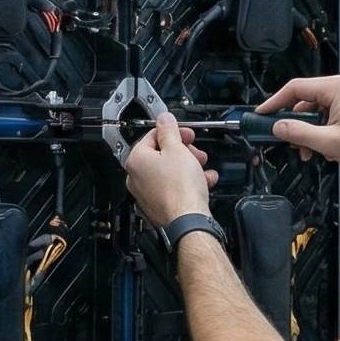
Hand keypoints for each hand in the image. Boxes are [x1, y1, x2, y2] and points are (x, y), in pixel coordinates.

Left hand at [124, 113, 218, 229]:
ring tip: (202, 167)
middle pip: (161, 155)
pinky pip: (173, 188)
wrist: (188, 222)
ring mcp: (146, 194)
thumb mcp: (177, 150)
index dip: (172, 132)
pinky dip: (188, 182)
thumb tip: (164, 119)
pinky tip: (203, 181)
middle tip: (195, 150)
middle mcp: (136, 178)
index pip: (151, 136)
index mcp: (136, 160)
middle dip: (183, 150)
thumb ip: (169, 131)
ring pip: (169, 172)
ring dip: (189, 166)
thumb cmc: (180, 189)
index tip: (185, 132)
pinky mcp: (158, 206)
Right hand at [255, 75, 339, 171]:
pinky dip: (318, 131)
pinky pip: (324, 116)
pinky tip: (323, 148)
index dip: (275, 101)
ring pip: (313, 111)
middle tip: (287, 140)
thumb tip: (278, 127)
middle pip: (303, 100)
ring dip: (307, 132)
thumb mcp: (329, 142)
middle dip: (294, 124)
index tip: (262, 113)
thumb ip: (300, 133)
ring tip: (309, 152)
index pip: (295, 88)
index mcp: (336, 88)